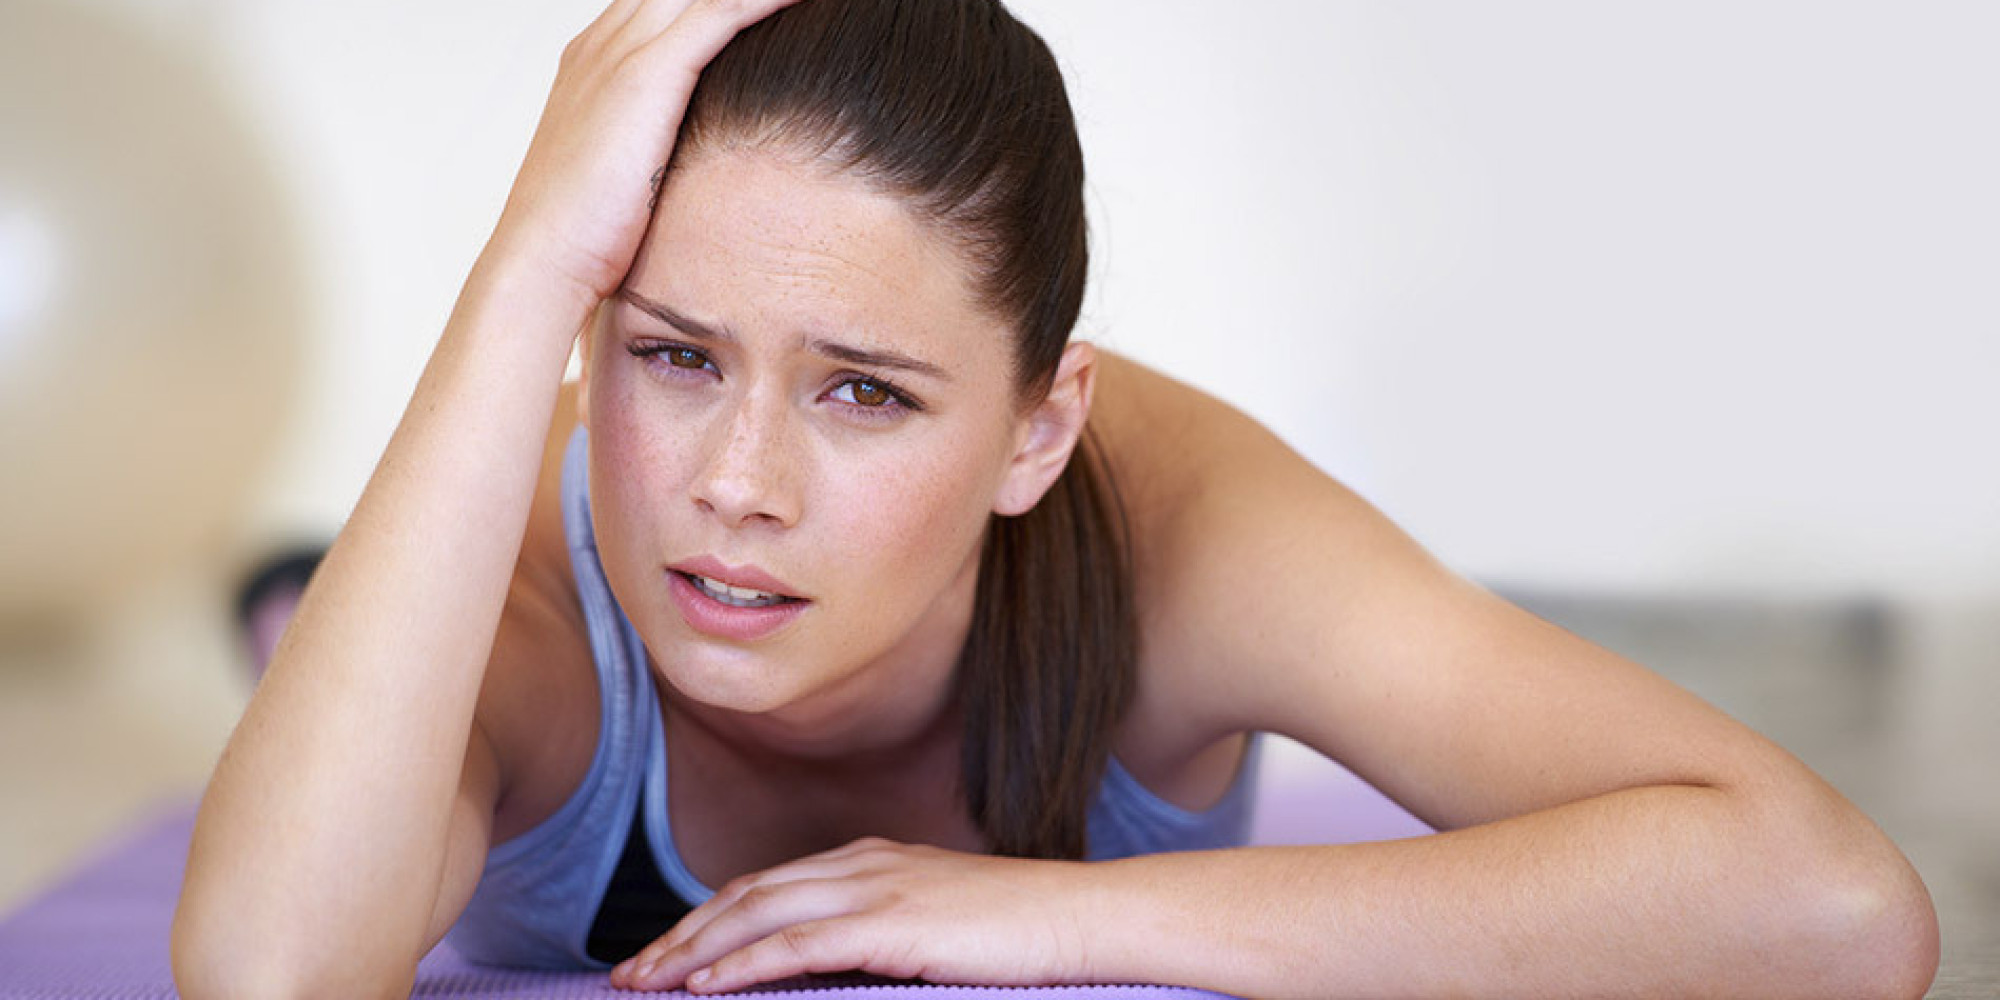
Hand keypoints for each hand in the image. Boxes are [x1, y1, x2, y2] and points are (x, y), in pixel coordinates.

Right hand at [485, 0, 802, 305]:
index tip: (751, 14)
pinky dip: (763, 2)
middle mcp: (603, 45)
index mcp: (592, 64)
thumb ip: (650, 148)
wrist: (544, 259)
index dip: (702, 7)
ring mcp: (622, 54)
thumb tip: (687, 165)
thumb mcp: (619, 175)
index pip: (657, 6)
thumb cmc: (582, 237)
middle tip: (786, 2)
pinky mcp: (649, 73)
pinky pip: (721, 13)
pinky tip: (801, 0)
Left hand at [607, 837, 1102, 993]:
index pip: (765, 886)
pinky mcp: (890, 924)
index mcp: (870, 859)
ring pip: (755, 914)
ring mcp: (874, 888)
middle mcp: (860, 863)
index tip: (661, 956)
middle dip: (677, 936)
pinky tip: (706, 987)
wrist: (1079, 916)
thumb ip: (881, 933)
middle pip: (743, 894)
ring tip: (645, 985)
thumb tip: (833, 968)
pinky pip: (796, 945)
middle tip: (627, 977)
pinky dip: (743, 964)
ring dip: (690, 951)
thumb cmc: (1019, 929)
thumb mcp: (936, 923)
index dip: (705, 919)